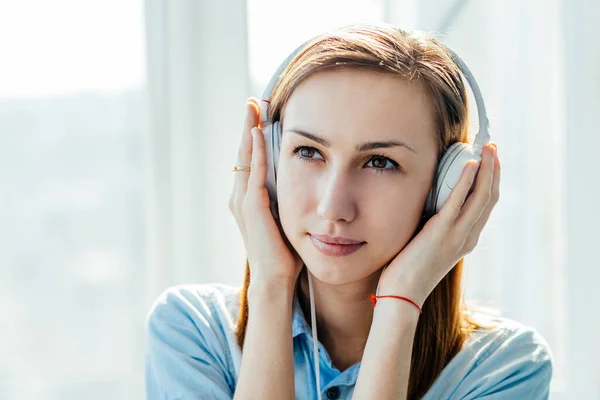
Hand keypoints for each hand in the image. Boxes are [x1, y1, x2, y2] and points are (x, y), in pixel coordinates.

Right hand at [228, 98, 303, 289]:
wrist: (274, 279)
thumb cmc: (283, 253)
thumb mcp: (287, 218)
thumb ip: (288, 199)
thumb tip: (304, 183)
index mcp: (248, 199)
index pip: (250, 160)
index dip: (254, 136)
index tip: (260, 114)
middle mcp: (240, 196)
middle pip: (243, 152)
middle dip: (247, 125)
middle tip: (253, 101)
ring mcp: (243, 201)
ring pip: (244, 157)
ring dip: (248, 131)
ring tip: (252, 107)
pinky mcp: (251, 207)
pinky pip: (253, 172)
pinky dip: (255, 152)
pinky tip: (257, 132)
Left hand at [377, 143, 499, 306]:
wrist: (402, 295)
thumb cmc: (408, 273)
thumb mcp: (428, 246)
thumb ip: (434, 228)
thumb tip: (428, 209)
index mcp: (465, 240)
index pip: (485, 206)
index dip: (490, 181)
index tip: (489, 161)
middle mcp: (467, 236)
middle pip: (489, 197)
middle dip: (493, 170)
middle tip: (492, 147)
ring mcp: (457, 234)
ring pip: (481, 196)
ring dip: (486, 169)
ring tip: (488, 148)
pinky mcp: (441, 231)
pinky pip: (458, 201)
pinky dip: (466, 181)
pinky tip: (469, 164)